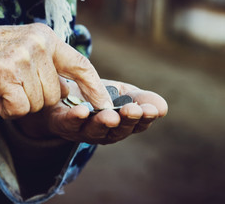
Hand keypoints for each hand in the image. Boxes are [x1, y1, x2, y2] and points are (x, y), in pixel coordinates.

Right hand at [0, 23, 112, 118]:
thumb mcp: (25, 50)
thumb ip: (48, 67)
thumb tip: (67, 90)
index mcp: (46, 37)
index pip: (81, 64)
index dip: (94, 86)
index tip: (105, 105)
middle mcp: (38, 43)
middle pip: (56, 94)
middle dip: (37, 99)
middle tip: (14, 87)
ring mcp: (23, 57)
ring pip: (39, 103)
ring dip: (20, 103)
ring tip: (2, 87)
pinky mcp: (6, 73)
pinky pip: (21, 108)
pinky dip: (7, 109)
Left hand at [16, 79, 167, 143]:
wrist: (62, 92)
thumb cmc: (97, 95)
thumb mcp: (122, 92)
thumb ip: (140, 98)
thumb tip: (162, 107)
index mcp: (121, 124)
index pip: (137, 124)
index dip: (145, 118)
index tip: (151, 109)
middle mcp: (103, 132)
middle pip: (117, 130)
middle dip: (126, 121)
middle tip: (133, 110)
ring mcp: (82, 131)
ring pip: (94, 131)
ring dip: (102, 123)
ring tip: (110, 116)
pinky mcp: (62, 125)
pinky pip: (68, 124)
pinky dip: (74, 118)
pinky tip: (81, 111)